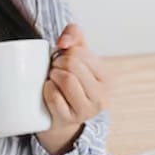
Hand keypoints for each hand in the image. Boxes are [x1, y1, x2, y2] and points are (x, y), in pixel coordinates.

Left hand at [35, 23, 111, 154]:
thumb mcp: (76, 56)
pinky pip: (54, 96)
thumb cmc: (69, 81)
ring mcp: (87, 111)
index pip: (81, 52)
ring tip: (53, 79)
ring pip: (65, 79)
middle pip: (72, 65)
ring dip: (53, 75)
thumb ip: (74, 35)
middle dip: (58, 63)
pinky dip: (47, 90)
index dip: (66, 52)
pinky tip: (50, 91)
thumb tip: (63, 42)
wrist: (59, 117)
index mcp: (107, 79)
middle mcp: (102, 97)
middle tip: (56, 69)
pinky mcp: (69, 119)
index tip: (64, 60)